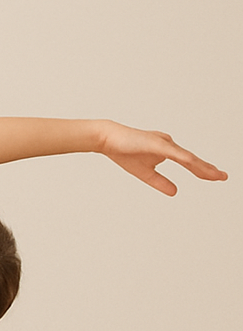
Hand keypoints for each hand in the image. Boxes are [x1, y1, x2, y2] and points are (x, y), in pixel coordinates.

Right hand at [98, 121, 227, 194]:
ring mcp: (164, 143)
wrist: (107, 139)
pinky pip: (176, 154)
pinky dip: (188, 161)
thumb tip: (176, 191)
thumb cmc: (123, 151)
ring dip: (203, 167)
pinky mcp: (157, 144)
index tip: (216, 177)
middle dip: (208, 169)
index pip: (189, 162)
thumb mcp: (144, 173)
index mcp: (166, 150)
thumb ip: (160, 182)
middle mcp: (169, 144)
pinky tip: (197, 166)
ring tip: (217, 175)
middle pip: (192, 160)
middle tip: (223, 177)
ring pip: (188, 157)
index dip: (203, 170)